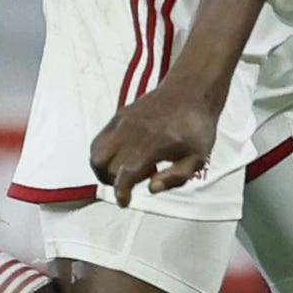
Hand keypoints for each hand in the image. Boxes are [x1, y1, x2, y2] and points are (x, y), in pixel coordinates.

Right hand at [89, 78, 218, 204]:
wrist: (191, 92)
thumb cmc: (196, 127)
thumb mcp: (197, 158)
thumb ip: (175, 178)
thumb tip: (151, 188)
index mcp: (153, 145)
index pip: (125, 174)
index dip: (121, 193)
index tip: (125, 201)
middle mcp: (132, 133)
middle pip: (105, 166)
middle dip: (114, 181)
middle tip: (130, 182)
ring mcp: (123, 122)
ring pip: (96, 152)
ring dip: (102, 168)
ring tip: (121, 171)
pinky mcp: (120, 115)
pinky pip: (100, 138)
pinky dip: (104, 153)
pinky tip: (123, 154)